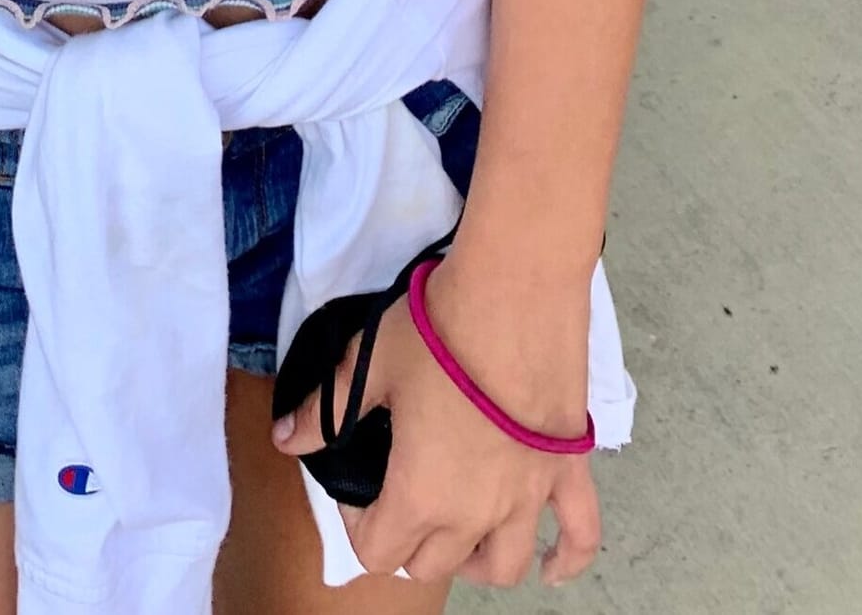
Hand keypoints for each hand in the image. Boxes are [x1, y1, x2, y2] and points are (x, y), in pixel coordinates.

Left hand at [272, 254, 600, 587]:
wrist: (513, 294)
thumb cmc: (436, 332)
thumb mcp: (368, 365)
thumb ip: (325, 412)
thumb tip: (281, 440)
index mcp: (420, 495)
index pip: (378, 552)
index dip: (358, 525)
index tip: (358, 487)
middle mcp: (475, 514)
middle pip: (434, 566)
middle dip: (409, 542)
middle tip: (401, 497)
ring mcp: (528, 499)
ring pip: (502, 567)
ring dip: (475, 559)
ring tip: (461, 534)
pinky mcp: (568, 473)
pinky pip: (580, 538)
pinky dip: (566, 560)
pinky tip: (550, 565)